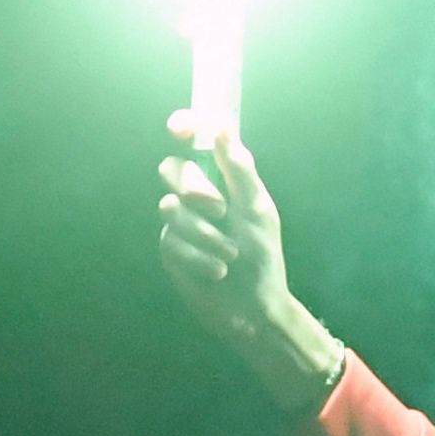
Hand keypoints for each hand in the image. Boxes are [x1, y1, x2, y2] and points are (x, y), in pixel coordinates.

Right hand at [155, 116, 342, 412]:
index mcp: (222, 181)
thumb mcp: (258, 211)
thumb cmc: (263, 257)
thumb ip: (240, 170)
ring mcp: (180, 223)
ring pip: (170, 208)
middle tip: (221, 209)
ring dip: (205, 233)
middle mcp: (196, 197)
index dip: (184, 128)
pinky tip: (217, 272)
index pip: (195, 144)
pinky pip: (171, 241)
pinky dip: (199, 257)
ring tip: (229, 253)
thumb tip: (220, 129)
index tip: (179, 127)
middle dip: (196, 189)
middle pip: (173, 170)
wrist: (255, 308)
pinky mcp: (170, 250)